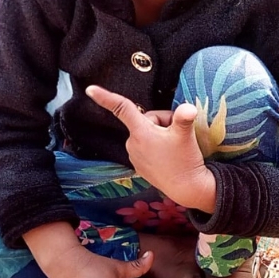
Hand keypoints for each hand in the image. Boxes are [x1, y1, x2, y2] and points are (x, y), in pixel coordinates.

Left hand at [86, 85, 215, 211]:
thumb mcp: (185, 135)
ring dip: (159, 136)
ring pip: (146, 134)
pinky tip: (168, 157)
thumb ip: (184, 117)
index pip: (122, 108)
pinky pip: (146, 147)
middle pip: (146, 121)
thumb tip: (188, 108)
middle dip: (162, 123)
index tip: (90, 89)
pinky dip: (156, 148)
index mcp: (141, 132)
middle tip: (177, 135)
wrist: (186, 187)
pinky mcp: (139, 166)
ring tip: (174, 148)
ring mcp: (135, 156)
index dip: (105, 97)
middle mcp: (133, 143)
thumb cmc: (185, 160)